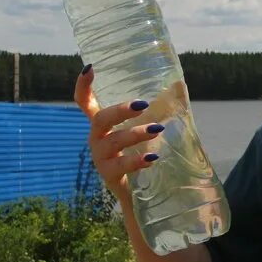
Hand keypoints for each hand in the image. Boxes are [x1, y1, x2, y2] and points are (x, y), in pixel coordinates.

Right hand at [73, 66, 162, 199]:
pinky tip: (151, 158)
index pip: (85, 102)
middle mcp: (97, 138)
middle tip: (143, 105)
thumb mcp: (147, 129)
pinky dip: (136, 160)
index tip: (89, 68)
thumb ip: (158, 109)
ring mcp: (100, 157)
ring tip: (157, 129)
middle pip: (100, 119)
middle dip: (120, 110)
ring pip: (113, 141)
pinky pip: (120, 166)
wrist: (138, 193)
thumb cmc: (142, 152)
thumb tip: (178, 85)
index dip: (83, 86)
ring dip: (135, 134)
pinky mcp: (109, 175)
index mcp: (103, 124)